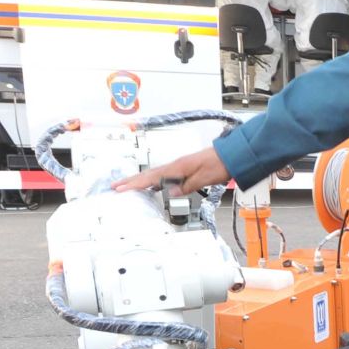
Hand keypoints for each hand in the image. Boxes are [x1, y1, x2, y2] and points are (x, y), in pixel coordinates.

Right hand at [114, 147, 231, 195]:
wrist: (233, 155)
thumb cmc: (221, 164)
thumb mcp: (205, 178)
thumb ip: (187, 186)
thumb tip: (171, 192)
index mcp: (178, 167)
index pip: (152, 177)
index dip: (136, 183)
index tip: (122, 188)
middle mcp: (176, 165)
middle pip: (149, 174)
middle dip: (132, 181)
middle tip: (116, 186)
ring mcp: (180, 166)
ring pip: (155, 174)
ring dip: (140, 180)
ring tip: (127, 186)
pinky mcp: (185, 168)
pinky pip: (164, 174)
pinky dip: (153, 180)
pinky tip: (152, 185)